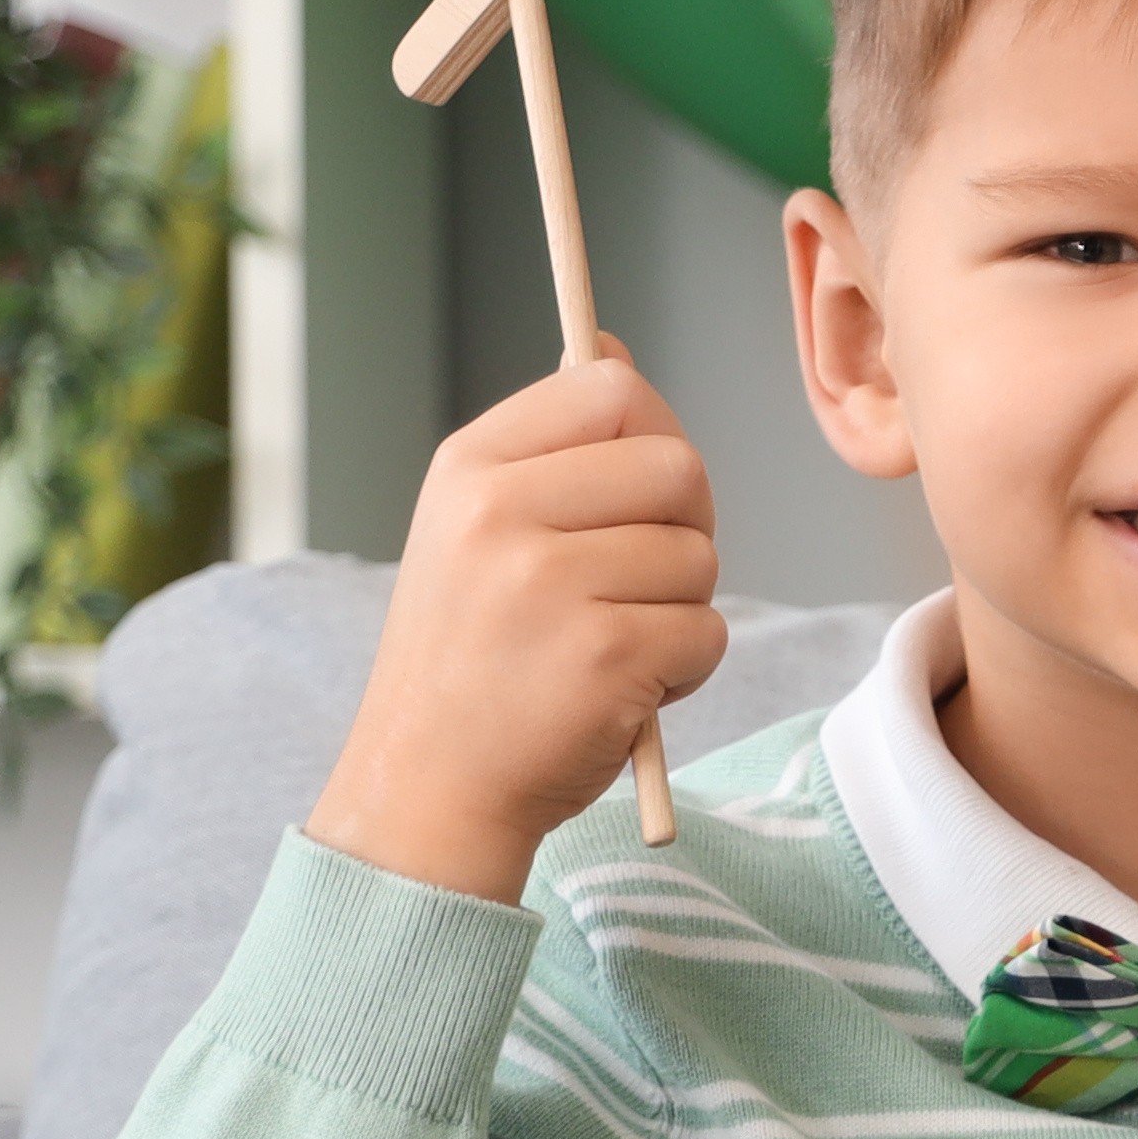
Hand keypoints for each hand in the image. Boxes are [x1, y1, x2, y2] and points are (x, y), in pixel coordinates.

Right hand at [306, 347, 723, 903]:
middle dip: (684, 528)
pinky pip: (707, 632)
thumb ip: (552, 449)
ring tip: (609, 645)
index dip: (651, 435)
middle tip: (637, 582)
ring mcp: (551, 583)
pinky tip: (619, 690)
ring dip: (680, 609)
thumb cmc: (472, 657)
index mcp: (469, 469)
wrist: (430, 784)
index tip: (639, 490)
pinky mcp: (606, 654)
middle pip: (677, 468)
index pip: (607, 389)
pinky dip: (684, 671)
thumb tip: (613, 354)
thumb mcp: (473, 531)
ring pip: (699, 557)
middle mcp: (501, 513)